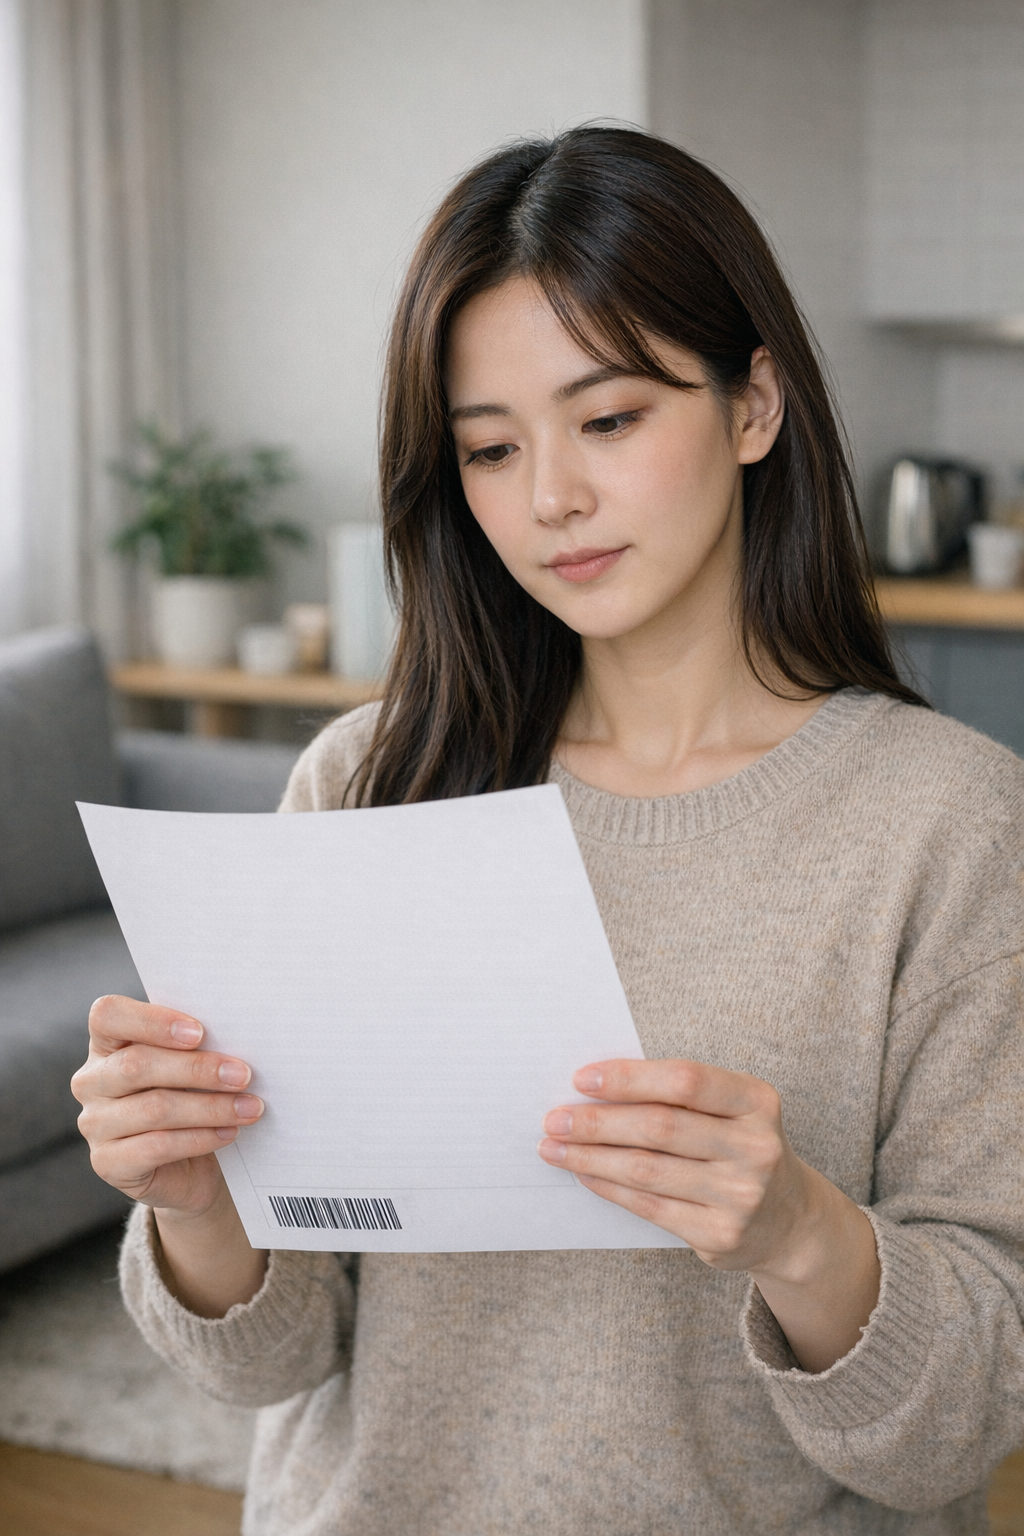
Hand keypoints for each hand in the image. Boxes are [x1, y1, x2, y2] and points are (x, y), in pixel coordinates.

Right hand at [72, 994, 263, 1217]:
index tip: (200, 1032)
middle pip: (136, 1064)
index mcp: (107, 1043)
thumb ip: (197, 1046)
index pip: (108, 1015)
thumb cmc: (193, 1098)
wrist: (192, 1165)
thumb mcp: (191, 1065)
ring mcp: (95, 1124)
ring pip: (154, 1108)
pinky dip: (200, 1138)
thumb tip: (235, 1034)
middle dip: (197, 1069)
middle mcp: (91, 1081)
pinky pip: (157, 1146)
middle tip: (243, 1074)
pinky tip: (229, 1132)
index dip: (151, 1021)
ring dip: (210, 1107)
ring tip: (249, 1107)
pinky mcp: (107, 1162)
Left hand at [539, 1058, 878, 1371]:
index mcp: (757, 1101)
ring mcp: (741, 1195)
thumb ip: (679, 1097)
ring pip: (647, 1170)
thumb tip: (595, 1089)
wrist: (791, 1220)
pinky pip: (649, 1206)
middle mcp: (755, 1148)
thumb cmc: (741, 1147)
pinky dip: (609, 1187)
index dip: (629, 1077)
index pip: (685, 1080)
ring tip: (554, 1147)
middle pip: (659, 1127)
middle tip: (554, 1118)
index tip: (582, 1079)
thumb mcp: (732, 1111)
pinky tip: (584, 1174)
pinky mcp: (721, 1234)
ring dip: (591, 1157)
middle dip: (597, 1121)